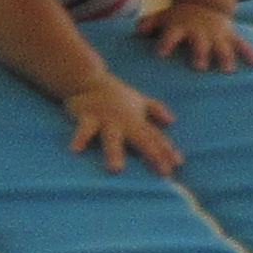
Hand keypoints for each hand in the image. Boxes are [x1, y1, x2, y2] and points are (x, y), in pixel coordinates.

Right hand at [63, 75, 182, 174]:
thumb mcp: (140, 100)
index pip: (156, 137)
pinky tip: (75, 150)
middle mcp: (125, 122)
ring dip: (115, 152)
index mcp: (138, 120)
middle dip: (153, 154)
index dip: (167, 150)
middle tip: (163, 172)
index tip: (177, 164)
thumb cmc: (117, 95)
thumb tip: (172, 121)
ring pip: (112, 138)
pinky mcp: (87, 117)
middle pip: (142, 139)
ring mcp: (106, 120)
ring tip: (116, 169)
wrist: (89, 79)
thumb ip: (156, 110)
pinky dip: (79, 139)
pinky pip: (83, 130)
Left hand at [146, 0, 252, 73]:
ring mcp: (217, 33)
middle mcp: (200, 30)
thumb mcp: (163, 16)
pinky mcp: (231, 35)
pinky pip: (242, 43)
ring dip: (225, 56)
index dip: (166, 42)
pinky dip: (250, 52)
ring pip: (222, 45)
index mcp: (181, 26)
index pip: (171, 34)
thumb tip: (137, 30)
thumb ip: (148, 24)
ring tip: (228, 70)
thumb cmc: (179, 18)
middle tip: (199, 67)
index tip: (161, 53)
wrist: (206, 3)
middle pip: (199, 42)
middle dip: (200, 53)